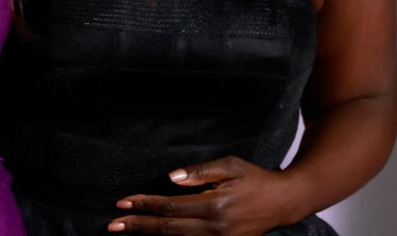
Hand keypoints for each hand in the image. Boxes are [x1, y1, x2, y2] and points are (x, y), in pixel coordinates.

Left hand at [108, 156, 300, 234]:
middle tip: (113, 224)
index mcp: (214, 206)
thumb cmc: (254, 178)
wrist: (283, 202)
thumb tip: (170, 179)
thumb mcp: (229, 165)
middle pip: (168, 229)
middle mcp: (215, 228)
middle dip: (139, 226)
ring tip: (127, 231)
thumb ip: (199, 172)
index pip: (170, 207)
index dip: (145, 205)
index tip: (122, 203)